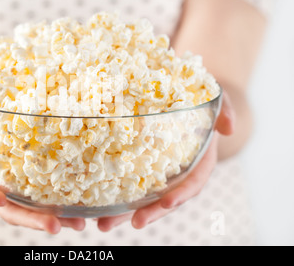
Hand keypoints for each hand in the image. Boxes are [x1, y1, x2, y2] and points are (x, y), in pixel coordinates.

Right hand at [0, 106, 84, 233]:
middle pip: (10, 209)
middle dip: (31, 219)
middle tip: (54, 227)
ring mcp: (11, 187)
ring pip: (30, 207)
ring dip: (53, 218)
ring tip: (78, 222)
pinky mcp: (27, 180)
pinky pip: (42, 194)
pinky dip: (60, 203)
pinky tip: (82, 205)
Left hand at [96, 91, 235, 231]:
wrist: (184, 96)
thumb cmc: (201, 99)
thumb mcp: (216, 100)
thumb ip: (226, 111)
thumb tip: (228, 128)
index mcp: (198, 160)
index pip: (193, 182)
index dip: (182, 194)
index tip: (167, 204)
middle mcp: (176, 171)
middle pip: (164, 198)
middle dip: (149, 213)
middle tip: (133, 223)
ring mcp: (157, 170)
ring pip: (141, 196)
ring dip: (123, 212)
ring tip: (102, 223)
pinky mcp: (138, 163)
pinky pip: (126, 180)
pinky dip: (111, 193)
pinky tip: (93, 203)